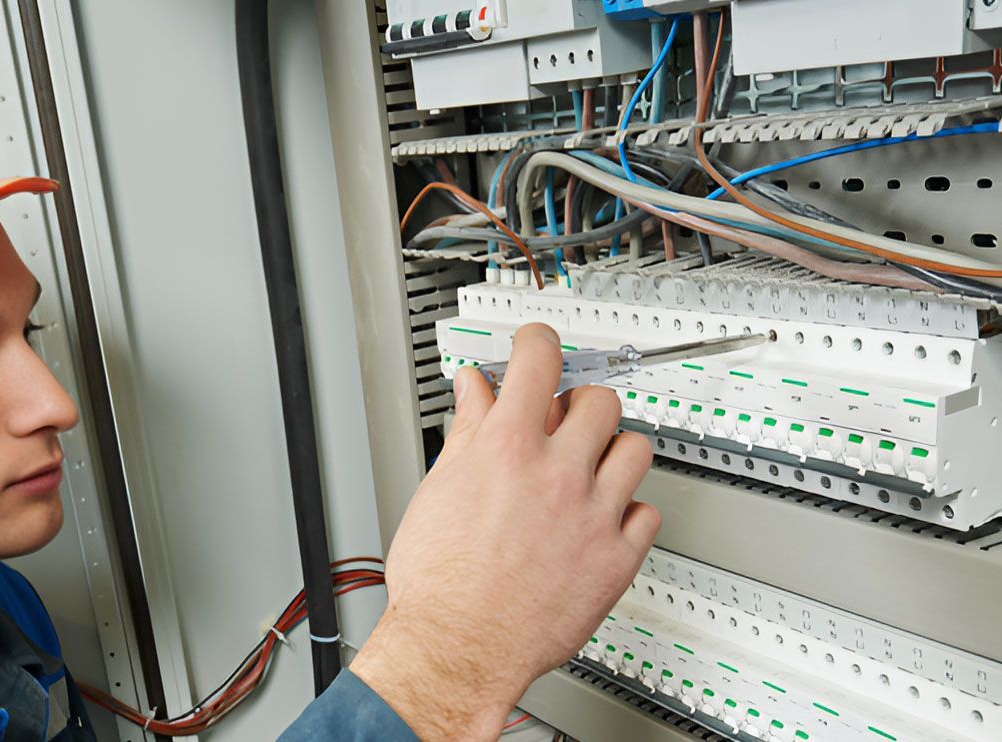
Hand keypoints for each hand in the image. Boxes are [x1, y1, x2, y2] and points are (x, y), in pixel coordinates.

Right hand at [350, 323, 657, 739]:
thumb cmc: (438, 583)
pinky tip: (600, 519)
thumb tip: (475, 391)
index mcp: (506, 448)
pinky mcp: (616, 559)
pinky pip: (647, 512)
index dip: (538, 341)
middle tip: (563, 420)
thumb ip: (466, 431)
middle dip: (579, 403)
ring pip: (635, 449)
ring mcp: (593, 515)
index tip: (537, 344)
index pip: (538, 360)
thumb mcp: (438, 489)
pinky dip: (628, 511)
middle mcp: (557, 473)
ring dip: (611, 451)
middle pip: (599, 400)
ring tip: (587, 469)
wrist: (456, 649)